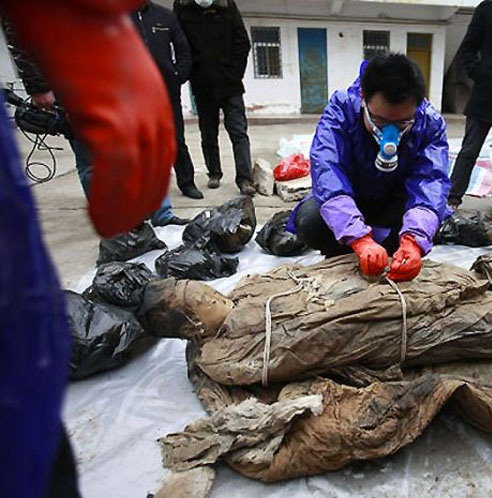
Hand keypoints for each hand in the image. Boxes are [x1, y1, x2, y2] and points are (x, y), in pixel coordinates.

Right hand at [4, 0, 175, 237]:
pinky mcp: (110, 121)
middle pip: (156, 170)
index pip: (165, 153)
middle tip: (128, 224)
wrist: (74, 1)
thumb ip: (106, 99)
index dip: (154, 182)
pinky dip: (109, 201)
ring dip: (126, 209)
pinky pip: (116, 173)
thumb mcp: (106, 72)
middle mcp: (152, 111)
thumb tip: (88, 115)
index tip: (146, 201)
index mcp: (155, 99)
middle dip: (142, 202)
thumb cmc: (81, 28)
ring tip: (113, 229)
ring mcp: (134, 117)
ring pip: (138, 178)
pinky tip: (101, 218)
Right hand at [351, 234, 387, 276]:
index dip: (382, 270)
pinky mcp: (363, 253)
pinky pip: (364, 263)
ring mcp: (370, 252)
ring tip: (370, 274)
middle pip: (379, 265)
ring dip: (371, 271)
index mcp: (383, 251)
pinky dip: (365, 268)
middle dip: (377, 272)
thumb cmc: (370, 248)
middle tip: (374, 275)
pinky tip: (365, 271)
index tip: (380, 273)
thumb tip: (383, 270)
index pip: (385, 264)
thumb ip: (381, 260)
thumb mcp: (378, 253)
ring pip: (373, 264)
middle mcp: (377, 251)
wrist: (362, 240)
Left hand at [388, 235, 421, 281]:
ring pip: (407, 278)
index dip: (396, 271)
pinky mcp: (415, 274)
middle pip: (406, 274)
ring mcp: (417, 271)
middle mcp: (417, 266)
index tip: (389, 272)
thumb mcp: (399, 253)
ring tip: (391, 276)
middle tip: (389, 275)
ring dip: (398, 278)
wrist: (412, 250)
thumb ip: (396, 260)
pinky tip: (396, 277)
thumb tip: (393, 268)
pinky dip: (401, 278)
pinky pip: (408, 278)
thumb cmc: (406, 250)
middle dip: (396, 276)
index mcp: (414, 259)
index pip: (404, 268)